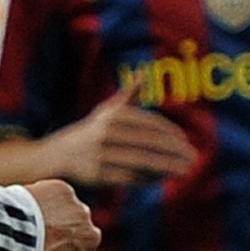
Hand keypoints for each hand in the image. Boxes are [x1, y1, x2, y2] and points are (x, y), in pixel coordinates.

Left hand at [8, 178, 99, 250]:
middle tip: (30, 242)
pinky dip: (43, 199)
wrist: (0, 241)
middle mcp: (91, 241)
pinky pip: (56, 196)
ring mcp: (80, 215)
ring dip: (53, 218)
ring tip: (24, 225)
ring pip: (69, 216)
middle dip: (59, 239)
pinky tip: (24, 208)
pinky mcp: (64, 193)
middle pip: (78, 239)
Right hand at [44, 93, 197, 187]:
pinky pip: (129, 177)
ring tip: (185, 172)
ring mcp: (100, 154)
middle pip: (150, 143)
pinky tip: (160, 178)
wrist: (55, 154)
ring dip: (167, 167)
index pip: (151, 125)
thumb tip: (144, 72)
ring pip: (142, 161)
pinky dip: (147, 178)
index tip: (187, 144)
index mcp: (114, 115)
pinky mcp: (96, 173)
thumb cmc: (90, 132)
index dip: (172, 135)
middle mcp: (106, 132)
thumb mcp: (106, 110)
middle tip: (194, 159)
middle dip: (175, 152)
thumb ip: (129, 94)